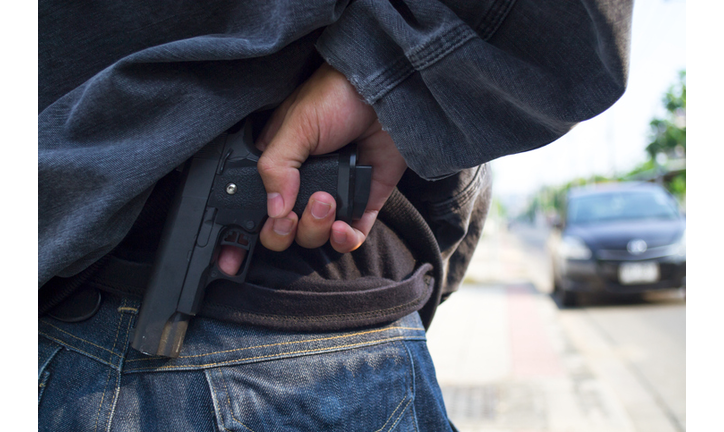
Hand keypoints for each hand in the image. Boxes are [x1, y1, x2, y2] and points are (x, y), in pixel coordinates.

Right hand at [218, 63, 406, 274]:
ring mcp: (333, 195)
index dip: (240, 234)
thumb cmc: (337, 97)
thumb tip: (274, 209)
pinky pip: (350, 236)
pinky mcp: (362, 201)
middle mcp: (301, 185)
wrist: (385, 93)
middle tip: (292, 214)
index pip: (252, 206)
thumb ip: (276, 167)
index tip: (231, 260)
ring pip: (313, 237)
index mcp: (277, 166)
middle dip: (284, 231)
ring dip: (316, 228)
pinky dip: (345, 240)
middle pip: (282, 230)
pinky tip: (342, 228)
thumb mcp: (295, 125)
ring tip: (326, 200)